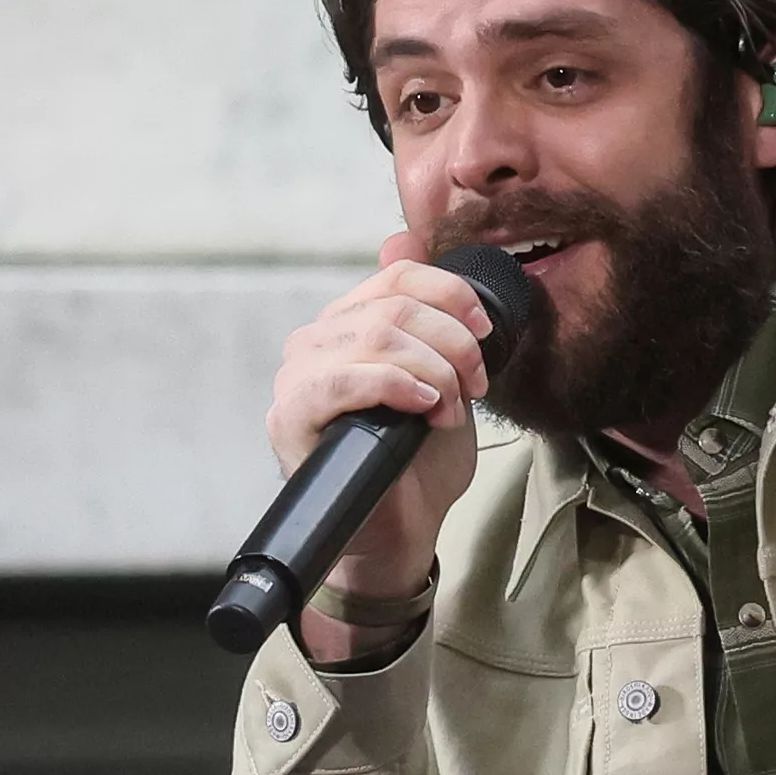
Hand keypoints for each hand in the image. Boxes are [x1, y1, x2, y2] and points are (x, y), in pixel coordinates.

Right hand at [265, 236, 506, 620]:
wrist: (399, 533)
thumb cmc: (415, 463)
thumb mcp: (438, 377)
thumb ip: (425, 316)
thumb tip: (401, 240)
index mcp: (347, 325)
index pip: (398, 275)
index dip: (451, 295)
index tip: (485, 332)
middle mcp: (314, 344)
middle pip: (393, 306)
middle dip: (451, 342)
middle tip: (475, 385)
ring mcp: (297, 379)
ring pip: (376, 338)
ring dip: (433, 370)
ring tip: (451, 407)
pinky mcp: (290, 418)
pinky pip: (345, 379)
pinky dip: (397, 387)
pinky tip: (424, 409)